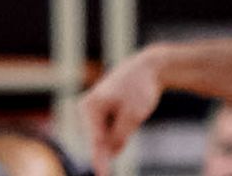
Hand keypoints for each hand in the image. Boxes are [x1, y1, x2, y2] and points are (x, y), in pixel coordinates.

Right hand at [78, 49, 164, 175]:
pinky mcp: (100, 111)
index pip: (95, 142)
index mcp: (89, 108)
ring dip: (120, 132)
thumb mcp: (133, 116)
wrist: (146, 68)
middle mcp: (86, 108)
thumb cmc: (138, 89)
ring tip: (131, 109)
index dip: (100, 162)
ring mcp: (92, 109)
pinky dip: (120, 128)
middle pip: (100, 139)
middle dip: (115, 141)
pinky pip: (110, 130)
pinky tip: (128, 110)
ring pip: (106, 135)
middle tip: (131, 118)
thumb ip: (120, 136)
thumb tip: (110, 152)